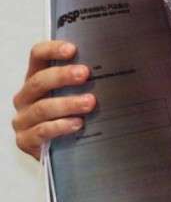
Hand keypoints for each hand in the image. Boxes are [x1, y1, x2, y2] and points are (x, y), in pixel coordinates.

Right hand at [12, 41, 95, 159]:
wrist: (64, 152)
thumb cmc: (73, 115)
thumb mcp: (78, 94)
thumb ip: (86, 81)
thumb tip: (116, 66)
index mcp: (38, 79)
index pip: (38, 56)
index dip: (52, 50)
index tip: (73, 50)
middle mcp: (27, 97)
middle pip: (39, 81)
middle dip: (62, 76)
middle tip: (85, 74)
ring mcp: (24, 119)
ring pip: (42, 107)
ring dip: (67, 103)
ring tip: (89, 103)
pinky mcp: (26, 140)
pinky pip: (41, 131)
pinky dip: (60, 126)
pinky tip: (77, 124)